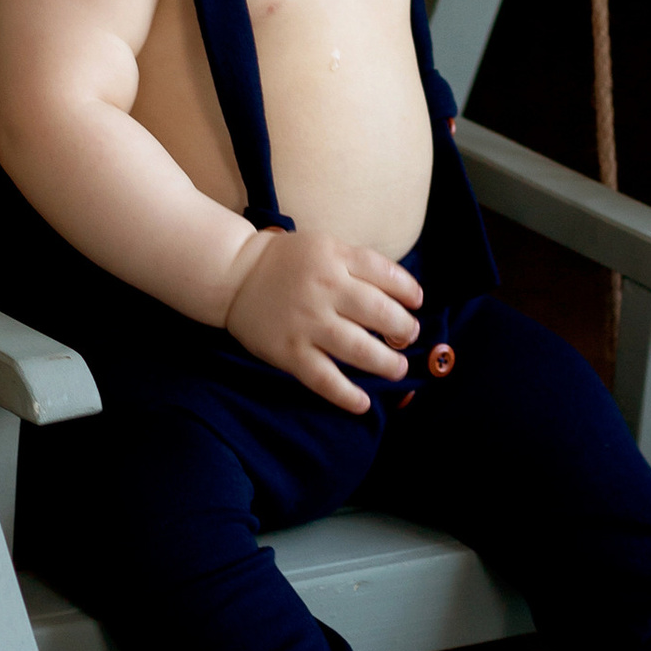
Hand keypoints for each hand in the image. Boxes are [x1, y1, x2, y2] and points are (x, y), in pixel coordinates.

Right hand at [225, 227, 421, 410]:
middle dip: (403, 328)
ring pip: (357, 348)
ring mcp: (306, 323)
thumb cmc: (286, 261)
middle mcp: (324, 290)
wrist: (234, 273)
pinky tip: (363, 403)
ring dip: (386, 362)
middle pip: (378, 312)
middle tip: (409, 337)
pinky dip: (345, 394)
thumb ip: (357, 265)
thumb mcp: (324, 246)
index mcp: (335, 258)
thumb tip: (400, 293)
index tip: (417, 303)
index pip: (385, 273)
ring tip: (398, 368)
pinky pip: (323, 378)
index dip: (408, 290)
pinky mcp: (289, 351)